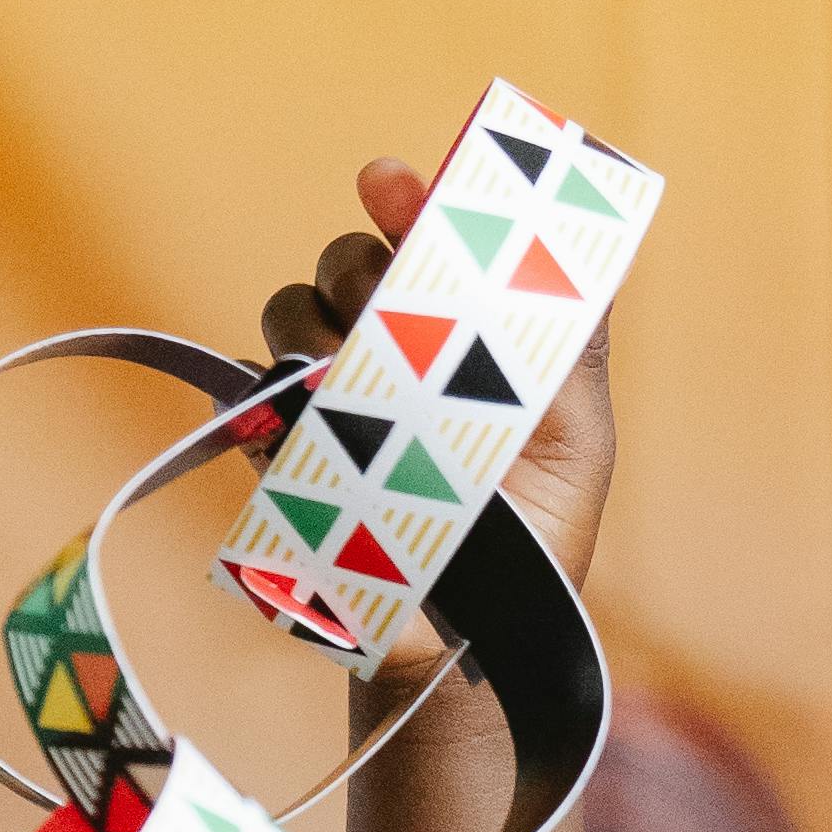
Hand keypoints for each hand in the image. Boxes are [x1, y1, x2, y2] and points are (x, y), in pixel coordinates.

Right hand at [263, 156, 617, 606]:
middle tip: (385, 314)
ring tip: (353, 391)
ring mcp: (324, 396)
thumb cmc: (535, 543)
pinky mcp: (276, 449)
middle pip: (347, 259)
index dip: (405, 197)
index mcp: (456, 331)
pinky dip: (273, 399)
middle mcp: (385, 349)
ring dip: (316, 334)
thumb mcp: (577, 440)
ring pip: (290, 313)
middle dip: (361, 268)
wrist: (468, 647)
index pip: (423, 235)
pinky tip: (306, 429)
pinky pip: (250, 392)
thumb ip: (571, 346)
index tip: (388, 184)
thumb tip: (581, 248)